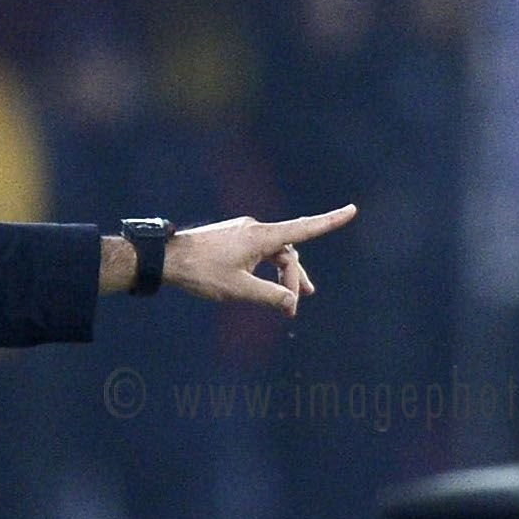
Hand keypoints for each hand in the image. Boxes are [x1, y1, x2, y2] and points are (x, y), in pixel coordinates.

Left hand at [164, 204, 355, 316]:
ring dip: (281, 276)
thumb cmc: (201, 272)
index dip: (329, 221)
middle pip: (287, 253)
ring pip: (273, 254)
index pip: (303, 229)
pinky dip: (266, 270)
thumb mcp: (238, 290)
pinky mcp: (232, 238)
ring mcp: (243, 232)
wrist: (166, 258)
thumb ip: (269, 296)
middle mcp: (254, 229)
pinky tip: (265, 285)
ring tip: (291, 301)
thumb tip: (291, 303)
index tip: (352, 210)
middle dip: (293, 279)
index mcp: (260, 236)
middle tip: (293, 307)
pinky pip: (259, 253)